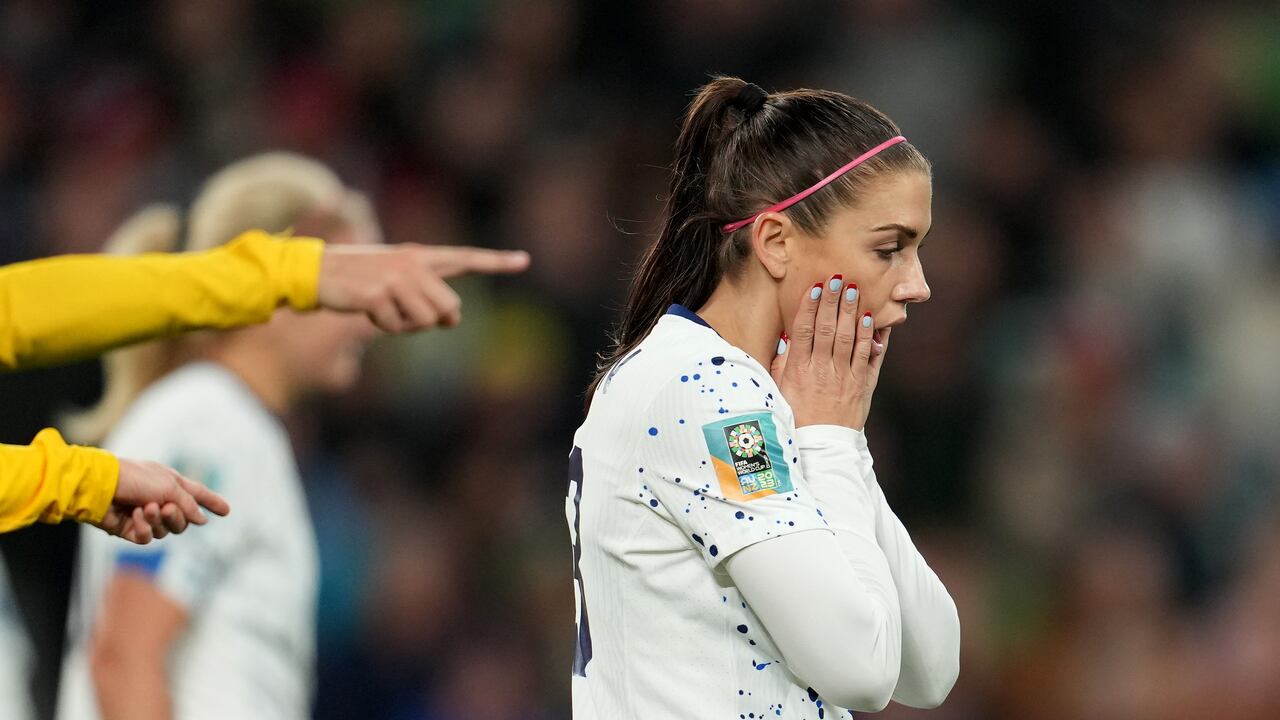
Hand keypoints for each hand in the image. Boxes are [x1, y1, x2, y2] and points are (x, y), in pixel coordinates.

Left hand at [94, 459, 230, 544]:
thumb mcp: (168, 486)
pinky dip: (142, 529)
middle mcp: (160, 500)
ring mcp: (145, 515)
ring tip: (143, 509)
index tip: (227, 511)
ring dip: (156, 521)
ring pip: (165, 531)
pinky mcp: (130, 529)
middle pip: (182, 520)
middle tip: (164, 508)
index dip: (212, 502)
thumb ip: (188, 504)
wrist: (99, 487)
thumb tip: (202, 520)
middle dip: (176, 516)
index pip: (198, 495)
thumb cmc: (134, 478)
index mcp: (171, 484)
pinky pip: (146, 538)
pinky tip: (134, 519)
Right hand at [317, 244, 530, 332]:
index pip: (465, 258)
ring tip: (380, 308)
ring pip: (426, 322)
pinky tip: (365, 310)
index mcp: (419, 257)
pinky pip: (396, 328)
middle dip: (430, 321)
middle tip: (400, 310)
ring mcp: (395, 277)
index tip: (524, 260)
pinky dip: (381, 327)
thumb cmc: (356, 282)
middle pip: (449, 309)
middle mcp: (413, 263)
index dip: (496, 261)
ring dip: (403, 326)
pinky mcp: (378, 293)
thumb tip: (454, 320)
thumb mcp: (395, 284)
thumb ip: (428, 297)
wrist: (313, 273)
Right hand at [771, 275, 890, 429]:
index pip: (803, 330)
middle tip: (836, 278)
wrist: (821, 448)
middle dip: (832, 301)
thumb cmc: (796, 418)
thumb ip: (781, 364)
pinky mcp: (863, 386)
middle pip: (827, 328)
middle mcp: (822, 371)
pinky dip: (871, 337)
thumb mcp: (779, 392)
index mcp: (798, 370)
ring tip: (853, 290)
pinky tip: (871, 319)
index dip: (809, 306)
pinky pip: (868, 357)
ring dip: (851, 311)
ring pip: (849, 338)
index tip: (814, 287)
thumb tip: (785, 338)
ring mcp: (844, 377)